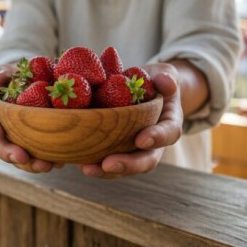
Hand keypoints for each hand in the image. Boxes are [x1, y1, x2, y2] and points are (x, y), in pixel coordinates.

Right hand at [0, 64, 62, 173]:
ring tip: (45, 165)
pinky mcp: (36, 147)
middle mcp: (2, 131)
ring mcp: (19, 141)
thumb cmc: (17, 77)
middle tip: (22, 157)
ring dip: (30, 165)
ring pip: (19, 159)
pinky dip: (49, 161)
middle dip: (9, 154)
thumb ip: (0, 74)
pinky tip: (59, 161)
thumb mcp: (8, 70)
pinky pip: (40, 157)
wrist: (36, 85)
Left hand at [79, 63, 181, 178]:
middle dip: (128, 164)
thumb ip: (167, 78)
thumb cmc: (154, 82)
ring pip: (125, 167)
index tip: (141, 140)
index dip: (157, 138)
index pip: (169, 133)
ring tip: (87, 169)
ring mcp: (134, 150)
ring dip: (106, 171)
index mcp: (169, 124)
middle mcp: (154, 144)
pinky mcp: (116, 150)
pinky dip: (94, 163)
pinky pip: (106, 161)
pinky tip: (77, 162)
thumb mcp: (164, 74)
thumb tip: (166, 83)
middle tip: (108, 164)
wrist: (142, 91)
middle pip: (146, 160)